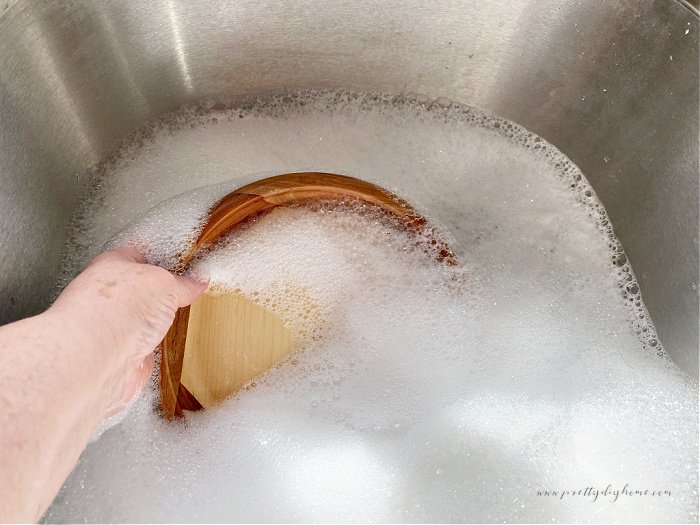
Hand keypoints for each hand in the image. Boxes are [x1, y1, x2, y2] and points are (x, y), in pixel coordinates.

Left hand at [49, 247, 206, 417]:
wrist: (94, 360)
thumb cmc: (112, 312)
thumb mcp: (164, 284)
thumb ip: (183, 283)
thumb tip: (197, 281)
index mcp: (113, 265)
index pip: (140, 252)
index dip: (163, 254)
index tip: (186, 258)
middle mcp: (110, 295)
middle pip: (143, 288)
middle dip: (166, 291)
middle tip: (189, 288)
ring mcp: (116, 326)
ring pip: (146, 318)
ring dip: (162, 321)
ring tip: (178, 316)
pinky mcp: (124, 354)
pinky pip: (149, 345)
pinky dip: (160, 346)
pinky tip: (169, 342)